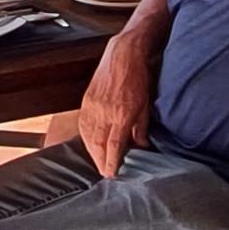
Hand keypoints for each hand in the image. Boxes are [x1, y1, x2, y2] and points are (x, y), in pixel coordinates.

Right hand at [79, 26, 154, 175]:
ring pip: (88, 136)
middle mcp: (105, 112)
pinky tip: (90, 144)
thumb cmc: (138, 78)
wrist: (123, 55)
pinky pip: (83, 125)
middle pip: (98, 145)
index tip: (111, 174)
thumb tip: (141, 147)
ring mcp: (94, 106)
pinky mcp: (87, 100)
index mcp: (122, 114)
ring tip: (98, 162)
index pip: (114, 145)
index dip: (111, 162)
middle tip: (104, 173)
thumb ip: (141, 128)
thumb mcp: (145, 105)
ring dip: (92, 152)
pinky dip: (86, 138)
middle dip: (100, 161)